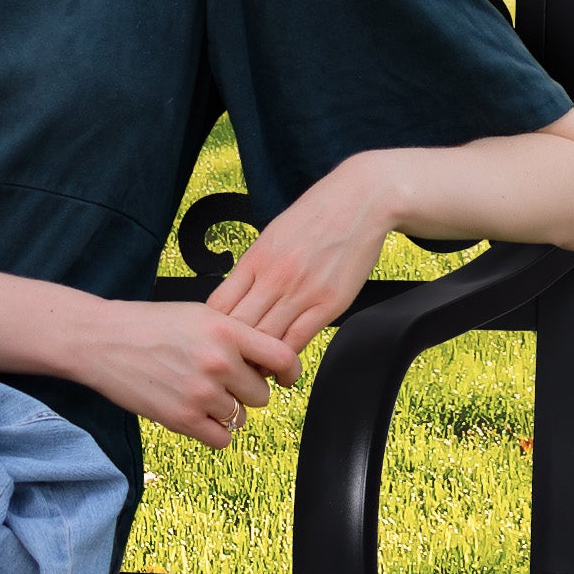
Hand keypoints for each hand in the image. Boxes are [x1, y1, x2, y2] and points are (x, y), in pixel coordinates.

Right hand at [79, 299, 302, 451]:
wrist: (103, 340)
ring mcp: (202, 393)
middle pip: (261, 394)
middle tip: (223, 382)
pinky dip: (214, 431)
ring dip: (227, 410)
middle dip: (247, 391)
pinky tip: (198, 414)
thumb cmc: (150, 324)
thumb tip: (267, 361)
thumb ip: (235, 335)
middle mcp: (219, 362)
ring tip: (200, 393)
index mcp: (227, 330)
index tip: (285, 378)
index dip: (290, 371)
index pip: (282, 358)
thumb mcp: (200, 314)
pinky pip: (222, 438)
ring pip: (241, 417)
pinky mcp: (183, 419)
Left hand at [204, 153, 391, 356]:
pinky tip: (282, 367)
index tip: (218, 341)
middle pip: (238, 328)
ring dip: (259, 361)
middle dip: (232, 351)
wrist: (359, 201)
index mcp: (255, 259)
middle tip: (232, 364)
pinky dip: (286, 359)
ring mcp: (301, 292)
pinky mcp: (328, 303)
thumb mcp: (273, 235)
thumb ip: (255, 266)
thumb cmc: (316, 215)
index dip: (214, 330)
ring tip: (256, 372)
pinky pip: (297, 341)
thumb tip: (238, 293)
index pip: (219, 306)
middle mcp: (273, 277)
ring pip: (266, 340)